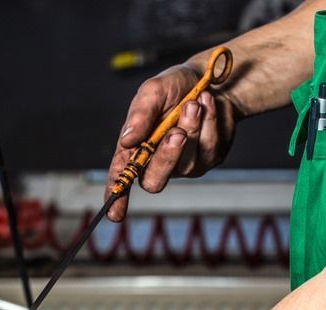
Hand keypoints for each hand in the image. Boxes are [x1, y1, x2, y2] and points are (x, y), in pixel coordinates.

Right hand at [106, 64, 239, 221]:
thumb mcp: (153, 90)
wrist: (210, 80)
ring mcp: (184, 165)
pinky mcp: (208, 159)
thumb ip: (140, 114)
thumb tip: (127, 140)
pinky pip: (209, 148)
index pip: (121, 178)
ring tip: (194, 103)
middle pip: (155, 181)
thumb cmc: (174, 87)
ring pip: (186, 162)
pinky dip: (210, 122)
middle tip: (177, 132)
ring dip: (192, 128)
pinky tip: (208, 104)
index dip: (117, 196)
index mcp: (134, 149)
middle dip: (166, 157)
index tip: (115, 213)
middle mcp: (157, 162)